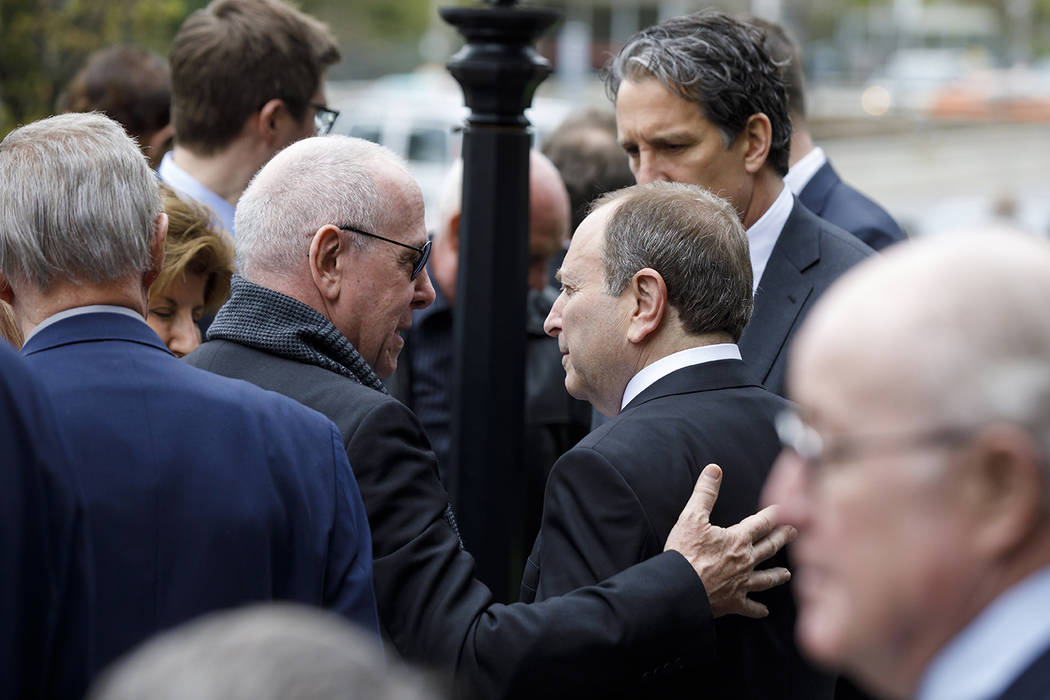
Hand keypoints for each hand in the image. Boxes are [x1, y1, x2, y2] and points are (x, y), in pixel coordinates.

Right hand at [664, 464, 795, 618]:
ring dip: (777, 576)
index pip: (762, 523)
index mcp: (738, 539)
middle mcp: (745, 561)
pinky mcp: (732, 602)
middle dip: (783, 539)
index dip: (775, 514)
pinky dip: (758, 609)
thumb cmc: (685, 553)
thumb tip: (715, 469)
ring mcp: (741, 584)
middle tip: (796, 533)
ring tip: (788, 574)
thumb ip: (705, 492)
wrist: (679, 588)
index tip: (786, 509)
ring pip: (765, 579)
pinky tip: (765, 611)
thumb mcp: (692, 517)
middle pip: (769, 548)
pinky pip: (750, 607)